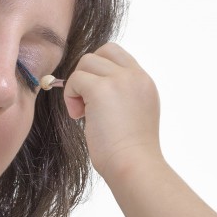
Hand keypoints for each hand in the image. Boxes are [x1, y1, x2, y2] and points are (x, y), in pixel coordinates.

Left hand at [63, 44, 160, 178]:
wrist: (134, 165)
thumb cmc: (131, 152)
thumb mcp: (134, 114)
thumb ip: (122, 95)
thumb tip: (92, 88)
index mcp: (145, 82)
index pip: (118, 55)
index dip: (101, 70)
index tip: (97, 97)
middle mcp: (136, 76)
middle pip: (102, 51)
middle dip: (88, 72)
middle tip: (87, 102)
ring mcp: (121, 80)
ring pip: (86, 62)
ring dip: (78, 85)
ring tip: (83, 112)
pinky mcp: (102, 89)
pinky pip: (75, 79)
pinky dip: (70, 96)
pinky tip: (78, 116)